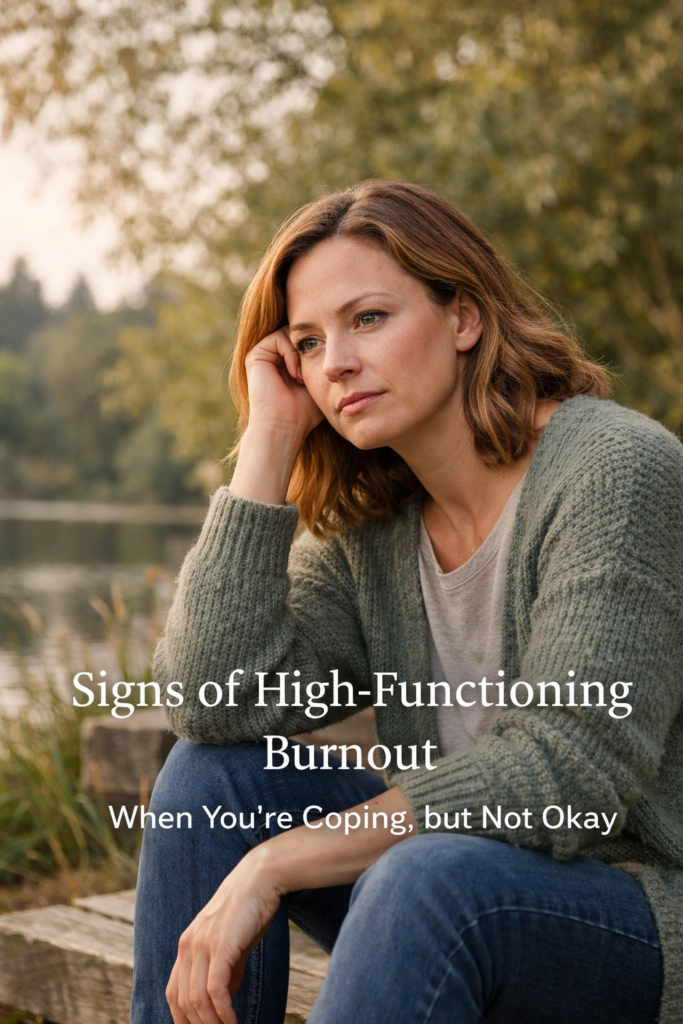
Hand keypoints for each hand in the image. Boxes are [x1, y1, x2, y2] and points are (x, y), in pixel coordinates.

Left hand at [166, 849, 280, 1023]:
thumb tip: (223, 999)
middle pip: (182, 1001)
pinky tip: (233, 1022)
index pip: (174, 993)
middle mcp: (188, 946)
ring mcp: (202, 945)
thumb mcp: (231, 944)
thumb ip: (224, 970)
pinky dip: (223, 1012)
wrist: (260, 878)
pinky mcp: (221, 945)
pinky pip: (215, 989)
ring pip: (197, 999)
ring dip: (212, 1023)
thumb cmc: (248, 910)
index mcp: (187, 946)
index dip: (183, 1019)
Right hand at [229, 329, 323, 503]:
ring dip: (301, 353)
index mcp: (285, 364)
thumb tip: (343, 355)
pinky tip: (295, 375)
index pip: (305, 341)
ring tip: (303, 377)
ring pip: (289, 333)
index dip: (318, 348)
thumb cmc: (304, 412)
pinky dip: (291, 353)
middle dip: (310, 348)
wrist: (284, 427)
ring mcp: (263, 356)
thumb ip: (325, 366)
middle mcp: (273, 358)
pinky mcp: (255, 356)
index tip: (323, 371)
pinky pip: (278, 337)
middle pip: (297, 334)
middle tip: (314, 371)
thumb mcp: (320, 384)